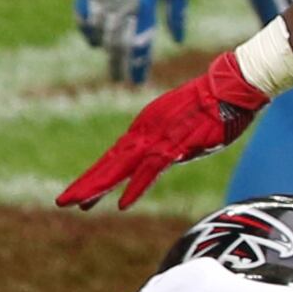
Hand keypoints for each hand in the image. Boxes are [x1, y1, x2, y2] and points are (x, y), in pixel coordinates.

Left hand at [59, 47, 269, 209]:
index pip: (114, 157)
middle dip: (86, 184)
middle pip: (110, 163)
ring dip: (100, 187)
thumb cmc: (213, 108)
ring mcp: (158, 138)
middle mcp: (145, 132)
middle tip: (62, 202)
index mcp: (145, 128)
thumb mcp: (184, 131)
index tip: (79, 194)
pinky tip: (122, 204)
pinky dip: (136, 187)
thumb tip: (167, 160)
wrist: (230, 87)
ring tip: (79, 204)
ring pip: (122, 167)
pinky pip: (152, 170)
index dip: (96, 176)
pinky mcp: (176, 144)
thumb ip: (171, 146)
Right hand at [77, 0, 191, 85]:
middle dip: (119, 60)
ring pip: (99, 25)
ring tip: (109, 62)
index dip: (137, 61)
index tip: (135, 79)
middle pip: (117, 37)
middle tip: (119, 78)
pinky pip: (84, 6)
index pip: (140, 37)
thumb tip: (178, 40)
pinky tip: (92, 39)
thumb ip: (178, 11)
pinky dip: (86, 24)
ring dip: (104, 46)